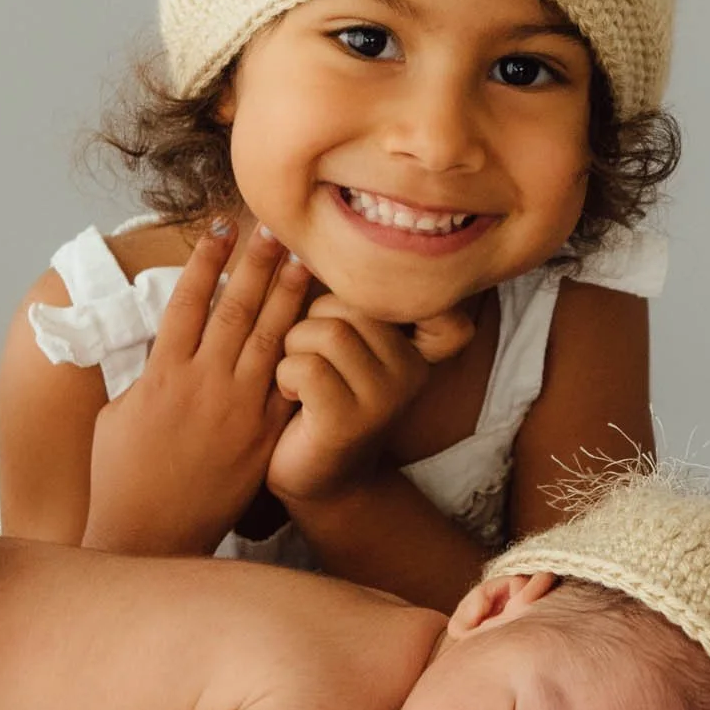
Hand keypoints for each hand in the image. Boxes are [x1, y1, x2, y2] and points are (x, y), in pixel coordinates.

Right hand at [82, 220, 310, 555]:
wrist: (148, 534)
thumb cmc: (120, 476)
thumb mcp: (116, 413)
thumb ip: (143, 373)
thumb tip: (158, 343)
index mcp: (161, 373)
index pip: (187, 301)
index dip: (206, 259)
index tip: (220, 226)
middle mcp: (202, 384)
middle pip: (235, 309)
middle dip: (255, 264)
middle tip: (274, 228)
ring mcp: (236, 411)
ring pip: (269, 340)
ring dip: (286, 297)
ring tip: (302, 262)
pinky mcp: (261, 438)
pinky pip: (287, 387)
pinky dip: (303, 355)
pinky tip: (318, 328)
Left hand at [266, 297, 474, 505]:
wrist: (310, 477)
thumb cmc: (316, 396)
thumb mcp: (342, 342)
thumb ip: (344, 298)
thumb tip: (305, 232)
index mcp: (415, 345)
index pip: (425, 295)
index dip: (392, 287)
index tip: (368, 297)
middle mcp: (412, 370)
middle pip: (350, 301)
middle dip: (311, 320)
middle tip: (310, 356)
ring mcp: (385, 398)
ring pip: (327, 330)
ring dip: (294, 348)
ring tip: (299, 376)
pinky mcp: (350, 421)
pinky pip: (305, 365)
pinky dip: (284, 375)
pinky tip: (292, 398)